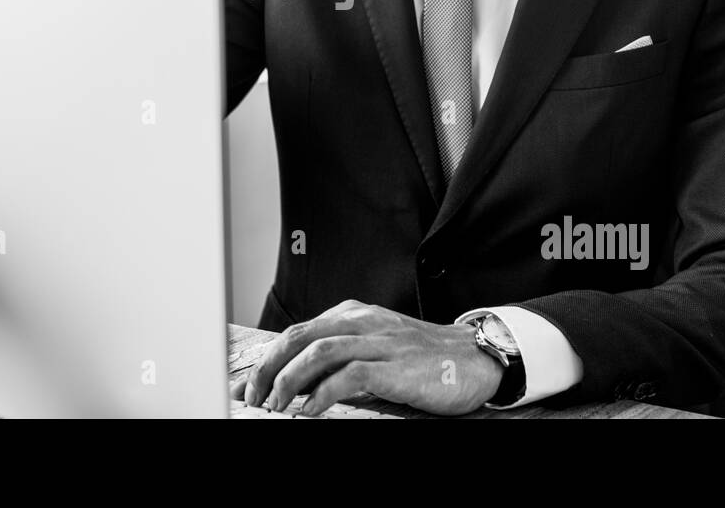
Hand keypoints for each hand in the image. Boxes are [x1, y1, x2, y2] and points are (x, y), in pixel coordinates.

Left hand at [229, 299, 503, 416]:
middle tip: (251, 398)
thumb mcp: (377, 343)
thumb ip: (343, 351)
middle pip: (299, 337)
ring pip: (318, 353)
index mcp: (353, 313)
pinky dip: (322, 394)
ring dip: (288, 381)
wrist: (475, 357)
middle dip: (267, 369)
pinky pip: (349, 376)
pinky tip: (308, 412)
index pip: (297, 331)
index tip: (248, 386)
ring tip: (274, 407)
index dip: (267, 359)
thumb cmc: (424, 357)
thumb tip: (298, 377)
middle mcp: (362, 321)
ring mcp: (379, 341)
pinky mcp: (395, 366)